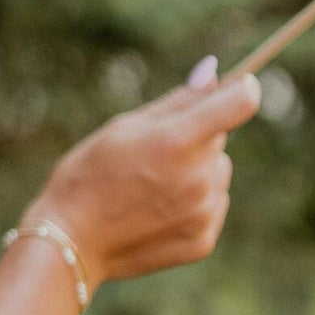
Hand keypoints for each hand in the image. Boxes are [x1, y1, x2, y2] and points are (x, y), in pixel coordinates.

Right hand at [30, 63, 259, 290]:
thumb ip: (175, 102)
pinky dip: (194, 202)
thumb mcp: (123, 128)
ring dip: (197, 170)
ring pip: (218, 171)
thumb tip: (214, 72)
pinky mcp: (203, 240)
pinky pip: (213, 204)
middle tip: (153, 152)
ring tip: (152, 186)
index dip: (243, 89)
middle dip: (197, 136)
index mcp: (176, 142)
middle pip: (221, 138)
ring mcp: (203, 212)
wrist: (71, 243)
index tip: (237, 86)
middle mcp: (198, 178)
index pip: (241, 103)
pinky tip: (157, 211)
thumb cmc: (89, 176)